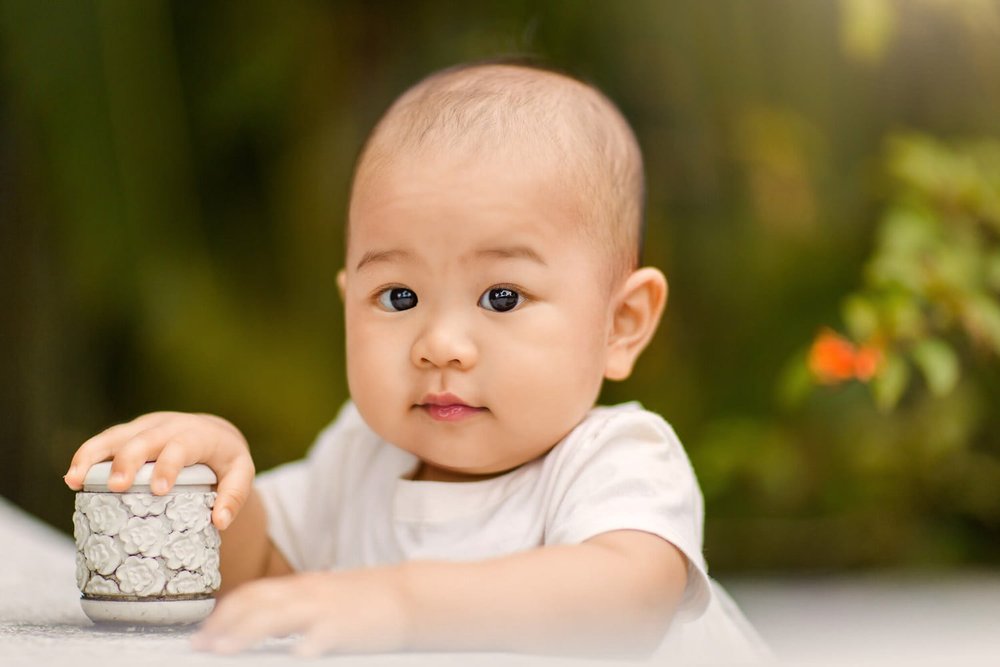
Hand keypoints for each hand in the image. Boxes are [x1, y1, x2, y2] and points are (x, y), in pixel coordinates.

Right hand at [63, 412, 253, 529]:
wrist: (214, 435)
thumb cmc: (226, 461)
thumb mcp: (240, 473)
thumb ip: (234, 496)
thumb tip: (219, 522)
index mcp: (201, 434)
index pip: (183, 445)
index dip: (170, 464)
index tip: (159, 489)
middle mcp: (171, 425)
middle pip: (146, 437)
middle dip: (129, 460)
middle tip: (117, 486)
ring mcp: (146, 427)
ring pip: (117, 435)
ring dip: (95, 455)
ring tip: (75, 480)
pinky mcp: (129, 433)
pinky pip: (105, 441)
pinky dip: (87, 456)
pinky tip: (72, 478)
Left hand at [191, 569, 410, 656]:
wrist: (409, 596)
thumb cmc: (368, 602)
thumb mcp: (327, 597)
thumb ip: (297, 608)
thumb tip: (264, 623)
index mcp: (303, 588)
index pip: (253, 593)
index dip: (224, 612)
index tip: (204, 633)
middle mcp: (308, 594)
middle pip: (255, 602)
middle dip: (223, 624)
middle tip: (201, 646)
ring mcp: (325, 610)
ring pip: (275, 616)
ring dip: (244, 633)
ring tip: (223, 651)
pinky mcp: (344, 628)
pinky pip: (317, 636)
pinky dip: (299, 648)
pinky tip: (290, 658)